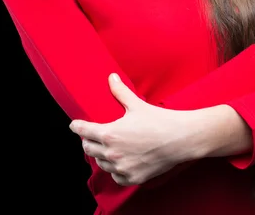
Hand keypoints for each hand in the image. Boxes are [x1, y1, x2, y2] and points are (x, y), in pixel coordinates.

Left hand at [69, 74, 195, 185]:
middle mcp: (112, 154)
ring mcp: (122, 168)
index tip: (74, 125)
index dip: (77, 127)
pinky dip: (114, 169)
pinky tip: (118, 161)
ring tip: (104, 148)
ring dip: (100, 155)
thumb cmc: (158, 120)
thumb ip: (120, 92)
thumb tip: (111, 77)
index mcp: (110, 134)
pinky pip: (115, 176)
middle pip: (89, 149)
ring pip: (101, 163)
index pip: (85, 131)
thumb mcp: (136, 104)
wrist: (180, 139)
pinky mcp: (132, 178)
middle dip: (87, 140)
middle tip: (90, 135)